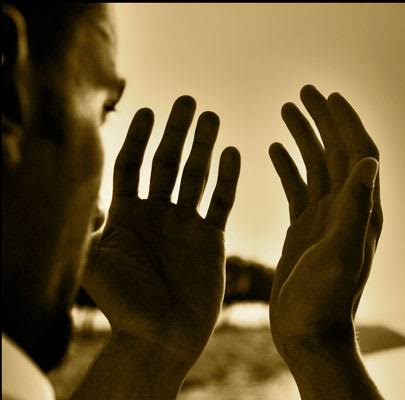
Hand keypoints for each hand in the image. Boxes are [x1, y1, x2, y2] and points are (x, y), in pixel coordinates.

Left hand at [83, 96, 240, 363]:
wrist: (160, 338)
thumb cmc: (122, 305)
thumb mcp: (94, 262)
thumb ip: (84, 226)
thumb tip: (64, 190)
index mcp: (126, 216)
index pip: (132, 166)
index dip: (138, 138)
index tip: (147, 111)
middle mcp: (156, 214)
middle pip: (166, 163)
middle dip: (176, 132)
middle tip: (187, 101)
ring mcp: (185, 225)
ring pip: (196, 176)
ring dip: (203, 147)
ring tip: (211, 117)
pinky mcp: (211, 239)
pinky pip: (221, 202)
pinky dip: (227, 178)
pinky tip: (232, 153)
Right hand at [268, 85, 381, 356]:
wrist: (308, 334)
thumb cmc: (326, 300)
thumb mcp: (341, 252)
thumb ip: (356, 207)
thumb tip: (369, 160)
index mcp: (362, 210)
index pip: (360, 154)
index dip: (348, 123)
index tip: (331, 96)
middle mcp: (347, 209)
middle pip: (337, 152)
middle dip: (324, 120)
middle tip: (306, 91)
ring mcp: (324, 218)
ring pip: (316, 166)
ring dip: (305, 136)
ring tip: (287, 108)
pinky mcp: (304, 230)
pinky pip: (297, 188)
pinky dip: (288, 165)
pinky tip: (274, 148)